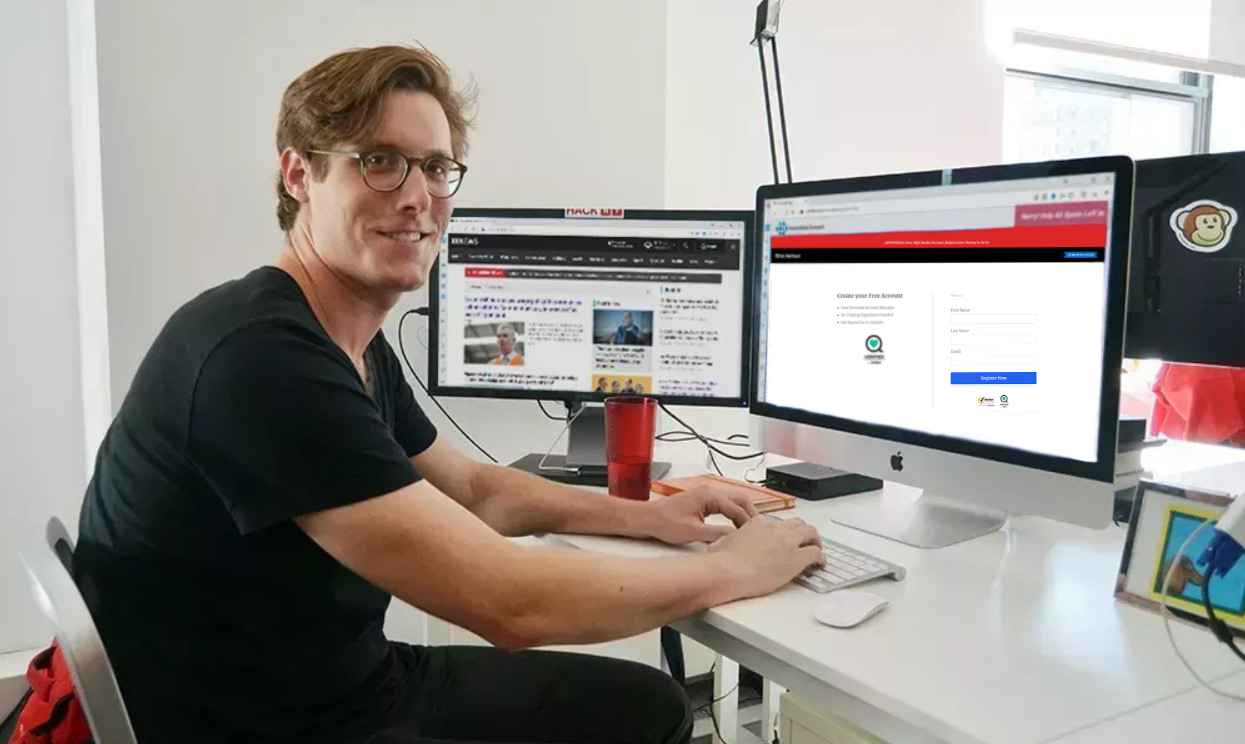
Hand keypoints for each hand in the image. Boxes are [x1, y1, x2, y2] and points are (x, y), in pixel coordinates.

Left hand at [642, 485, 759, 544]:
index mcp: (709, 496)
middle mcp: (710, 491)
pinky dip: (733, 514)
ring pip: (733, 501)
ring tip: (749, 531)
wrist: (648, 518)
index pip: (737, 508)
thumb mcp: (694, 532)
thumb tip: (736, 539)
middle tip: (758, 531)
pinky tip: (735, 526)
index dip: (748, 523)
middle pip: (740, 499)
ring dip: (742, 514)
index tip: (755, 536)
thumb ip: (717, 535)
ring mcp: (706, 495)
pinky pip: (724, 504)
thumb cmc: (665, 522)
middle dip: (751, 514)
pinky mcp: (702, 501)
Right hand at [709, 516, 822, 597]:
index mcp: (757, 524)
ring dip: (815, 540)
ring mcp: (787, 543)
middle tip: (805, 539)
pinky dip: (820, 558)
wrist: (729, 571)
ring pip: (810, 533)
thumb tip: (721, 544)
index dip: (779, 532)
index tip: (780, 539)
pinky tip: (820, 564)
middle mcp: (775, 530)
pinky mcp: (796, 558)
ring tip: (817, 548)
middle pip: (796, 523)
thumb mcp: (721, 543)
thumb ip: (727, 540)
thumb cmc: (722, 561)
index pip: (773, 523)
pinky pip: (816, 553)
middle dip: (802, 530)